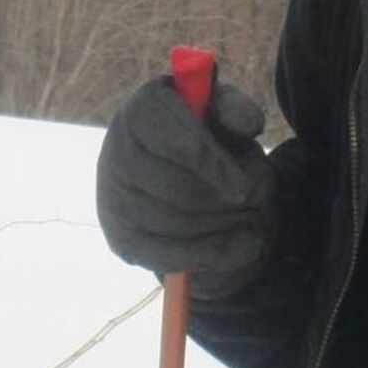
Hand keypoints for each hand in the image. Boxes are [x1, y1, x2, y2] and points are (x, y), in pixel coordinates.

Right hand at [96, 74, 275, 283]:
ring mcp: (112, 198)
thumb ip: (235, 112)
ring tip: (250, 216)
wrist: (178, 175)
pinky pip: (168, 256)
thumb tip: (248, 123)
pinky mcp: (121, 238)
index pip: (168, 137)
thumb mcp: (224, 117)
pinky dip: (211, 254)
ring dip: (221, 225)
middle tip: (254, 201)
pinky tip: (244, 245)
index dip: (207, 162)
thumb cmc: (206, 138)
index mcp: (142, 110)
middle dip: (220, 199)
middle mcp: (116, 152)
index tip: (242, 182)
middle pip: (173, 187)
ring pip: (174, 223)